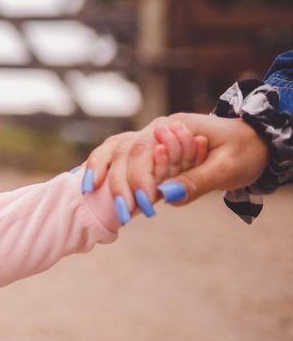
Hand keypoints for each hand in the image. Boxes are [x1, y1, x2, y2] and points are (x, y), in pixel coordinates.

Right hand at [84, 113, 266, 218]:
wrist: (253, 140)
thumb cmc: (243, 152)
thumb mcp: (228, 168)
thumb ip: (196, 181)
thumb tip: (167, 196)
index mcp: (174, 126)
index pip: (144, 150)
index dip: (140, 179)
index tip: (145, 206)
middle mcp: (155, 129)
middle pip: (124, 152)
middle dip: (120, 183)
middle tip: (124, 214)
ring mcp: (148, 137)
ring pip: (113, 149)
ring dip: (101, 172)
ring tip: (89, 195)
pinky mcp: (147, 150)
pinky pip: (115, 155)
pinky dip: (99, 167)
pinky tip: (87, 183)